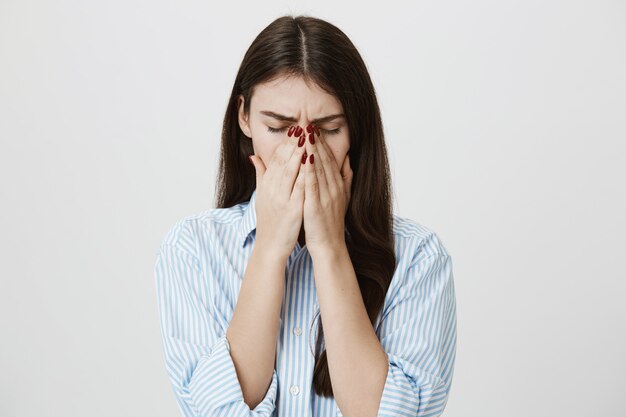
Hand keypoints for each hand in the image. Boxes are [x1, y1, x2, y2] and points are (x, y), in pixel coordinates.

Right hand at [249, 125, 306, 258]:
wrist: (270, 245)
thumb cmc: (269, 220)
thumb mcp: (262, 195)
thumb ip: (260, 174)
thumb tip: (254, 156)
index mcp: (266, 184)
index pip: (276, 158)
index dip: (286, 143)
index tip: (295, 130)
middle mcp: (272, 189)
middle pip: (283, 161)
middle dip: (294, 143)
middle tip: (303, 127)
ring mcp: (282, 199)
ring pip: (291, 171)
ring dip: (299, 154)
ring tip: (308, 139)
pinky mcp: (292, 209)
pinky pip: (300, 188)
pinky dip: (306, 175)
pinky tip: (313, 164)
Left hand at [301, 124, 352, 254]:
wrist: (330, 245)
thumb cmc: (331, 221)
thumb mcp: (343, 196)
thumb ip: (345, 177)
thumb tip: (347, 158)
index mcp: (338, 184)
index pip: (329, 158)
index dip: (321, 142)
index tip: (313, 127)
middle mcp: (334, 187)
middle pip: (324, 159)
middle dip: (315, 140)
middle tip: (307, 122)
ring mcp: (326, 195)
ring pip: (318, 168)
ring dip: (311, 149)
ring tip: (305, 133)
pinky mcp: (317, 205)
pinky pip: (313, 184)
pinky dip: (309, 169)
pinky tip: (304, 157)